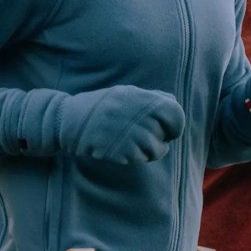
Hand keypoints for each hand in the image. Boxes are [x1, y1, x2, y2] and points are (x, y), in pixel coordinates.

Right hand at [58, 85, 185, 162]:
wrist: (72, 121)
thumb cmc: (101, 106)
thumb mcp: (126, 93)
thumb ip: (151, 97)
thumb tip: (173, 101)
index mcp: (147, 99)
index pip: (177, 115)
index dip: (174, 125)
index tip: (166, 128)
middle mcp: (145, 116)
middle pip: (168, 135)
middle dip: (160, 138)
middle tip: (144, 135)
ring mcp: (136, 135)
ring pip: (157, 150)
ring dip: (148, 149)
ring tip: (131, 141)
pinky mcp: (126, 152)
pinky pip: (141, 158)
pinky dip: (134, 155)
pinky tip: (121, 146)